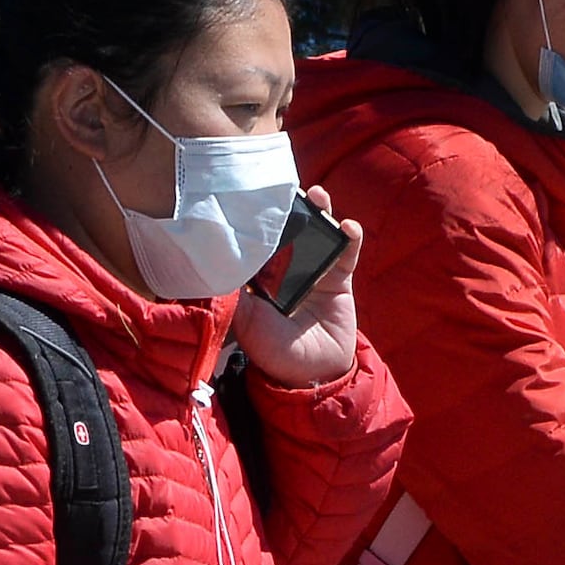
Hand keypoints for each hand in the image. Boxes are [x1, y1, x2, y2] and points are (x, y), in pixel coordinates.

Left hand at [227, 201, 363, 390]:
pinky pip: (346, 252)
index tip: (256, 196)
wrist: (312, 374)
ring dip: (320, 211)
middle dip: (290, 206)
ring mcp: (314, 269)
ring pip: (318, 232)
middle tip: (289, 190)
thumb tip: (215, 263)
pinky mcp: (339, 277)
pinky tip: (348, 228)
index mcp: (260, 275)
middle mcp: (286, 267)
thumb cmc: (273, 351)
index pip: (259, 238)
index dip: (259, 217)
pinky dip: (349, 237)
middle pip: (290, 227)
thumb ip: (233, 294)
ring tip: (319, 197)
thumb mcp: (244, 322)